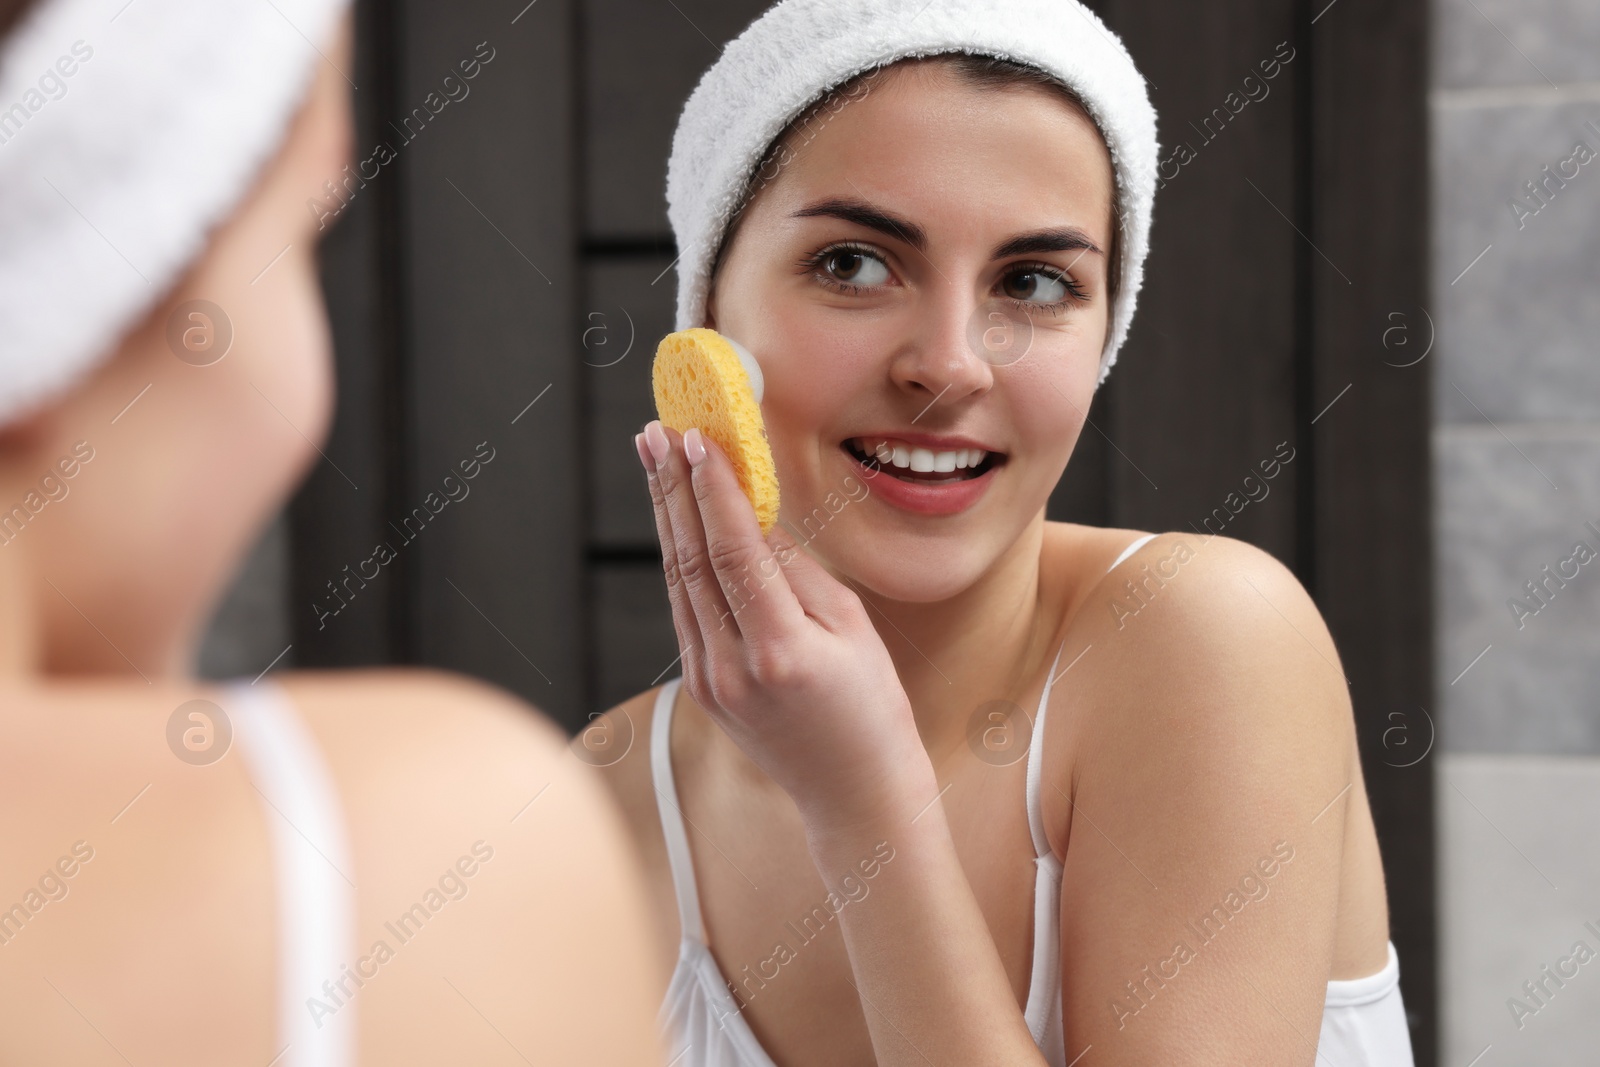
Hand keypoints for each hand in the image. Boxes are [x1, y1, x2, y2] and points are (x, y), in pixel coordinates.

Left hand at [636, 420, 929, 830]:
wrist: (855, 793)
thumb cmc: (872, 706)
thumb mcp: (853, 627)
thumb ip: (797, 571)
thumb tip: (753, 515)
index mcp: (779, 651)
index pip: (733, 552)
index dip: (710, 489)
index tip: (695, 437)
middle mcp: (731, 668)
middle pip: (690, 559)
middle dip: (671, 488)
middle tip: (656, 431)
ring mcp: (708, 682)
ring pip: (678, 582)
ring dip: (667, 516)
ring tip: (656, 460)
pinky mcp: (701, 688)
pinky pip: (685, 609)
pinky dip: (680, 557)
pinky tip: (677, 519)